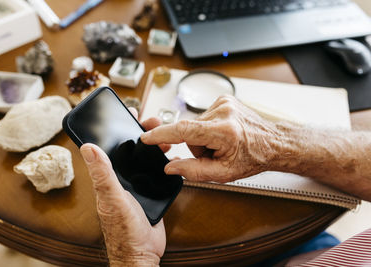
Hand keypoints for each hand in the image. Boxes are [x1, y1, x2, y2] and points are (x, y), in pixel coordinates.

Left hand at [80, 110, 166, 265]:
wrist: (142, 252)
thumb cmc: (123, 230)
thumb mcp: (112, 199)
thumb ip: (102, 174)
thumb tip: (87, 147)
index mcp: (108, 178)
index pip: (109, 146)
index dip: (116, 127)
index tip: (126, 112)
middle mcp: (120, 179)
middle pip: (130, 148)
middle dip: (142, 132)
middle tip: (153, 121)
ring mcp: (136, 185)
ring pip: (144, 158)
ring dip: (154, 145)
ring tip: (166, 137)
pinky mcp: (150, 191)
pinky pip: (156, 171)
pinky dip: (163, 161)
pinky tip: (171, 156)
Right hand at [141, 95, 281, 182]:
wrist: (273, 143)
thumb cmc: (253, 157)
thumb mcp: (224, 173)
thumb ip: (193, 171)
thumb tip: (170, 166)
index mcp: (224, 131)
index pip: (183, 131)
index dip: (161, 134)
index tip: (146, 137)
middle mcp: (223, 112)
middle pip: (188, 131)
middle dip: (196, 145)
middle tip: (214, 152)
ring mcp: (224, 102)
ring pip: (195, 124)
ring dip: (202, 137)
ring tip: (221, 143)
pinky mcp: (224, 99)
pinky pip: (203, 117)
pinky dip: (208, 128)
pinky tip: (222, 133)